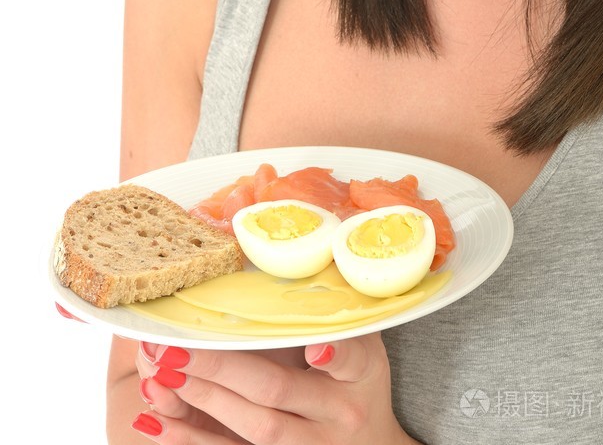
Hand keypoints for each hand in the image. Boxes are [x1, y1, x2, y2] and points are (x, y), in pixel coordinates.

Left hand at [133, 335, 416, 443]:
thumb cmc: (359, 381)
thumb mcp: (365, 343)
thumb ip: (337, 311)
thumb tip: (303, 256)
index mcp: (362, 374)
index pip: (351, 360)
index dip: (334, 354)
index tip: (315, 347)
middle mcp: (337, 413)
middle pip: (278, 390)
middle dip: (224, 367)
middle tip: (178, 346)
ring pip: (255, 428)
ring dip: (204, 398)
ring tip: (162, 371)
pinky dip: (191, 439)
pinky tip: (156, 422)